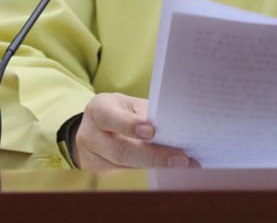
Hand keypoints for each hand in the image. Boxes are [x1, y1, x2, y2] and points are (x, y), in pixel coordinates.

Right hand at [74, 92, 199, 169]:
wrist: (94, 127)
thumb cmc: (120, 111)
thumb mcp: (128, 104)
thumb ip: (145, 114)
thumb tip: (176, 128)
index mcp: (98, 110)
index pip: (110, 118)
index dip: (129, 125)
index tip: (152, 131)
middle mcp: (91, 136)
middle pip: (120, 150)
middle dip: (153, 156)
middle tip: (180, 158)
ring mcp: (94, 158)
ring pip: (127, 165)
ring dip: (158, 166)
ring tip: (186, 165)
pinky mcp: (103, 172)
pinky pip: (130, 172)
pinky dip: (153, 169)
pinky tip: (174, 168)